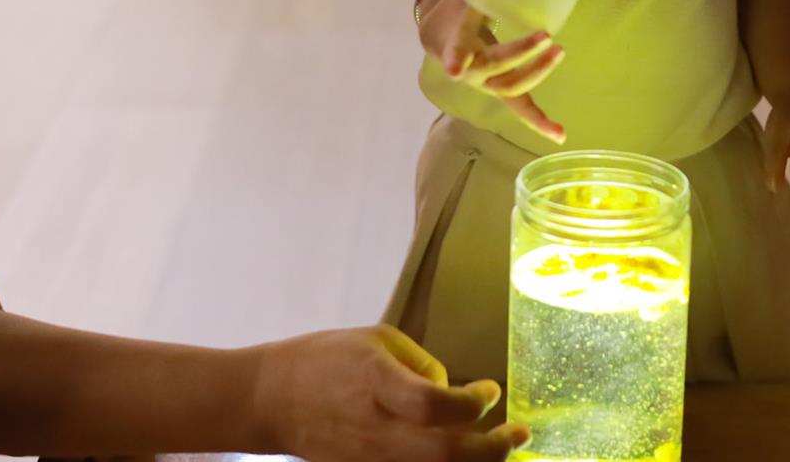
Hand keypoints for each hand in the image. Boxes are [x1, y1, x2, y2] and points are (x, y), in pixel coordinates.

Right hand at [253, 325, 530, 461]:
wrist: (270, 400)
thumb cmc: (324, 360)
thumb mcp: (376, 340)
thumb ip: (421, 365)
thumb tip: (454, 395)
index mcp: (374, 382)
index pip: (433, 404)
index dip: (471, 402)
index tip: (490, 390)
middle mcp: (373, 427)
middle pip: (443, 452)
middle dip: (492, 447)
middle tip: (519, 434)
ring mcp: (368, 458)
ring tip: (503, 447)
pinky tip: (467, 456)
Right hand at [417, 0, 566, 142]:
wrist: (437, 33)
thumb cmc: (454, 8)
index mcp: (456, 46)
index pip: (457, 53)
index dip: (458, 58)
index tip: (457, 68)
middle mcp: (471, 72)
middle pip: (497, 69)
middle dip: (522, 55)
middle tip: (547, 35)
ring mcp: (487, 84)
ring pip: (512, 88)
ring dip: (538, 73)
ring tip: (559, 51)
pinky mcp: (501, 89)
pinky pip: (520, 108)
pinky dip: (540, 122)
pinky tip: (560, 135)